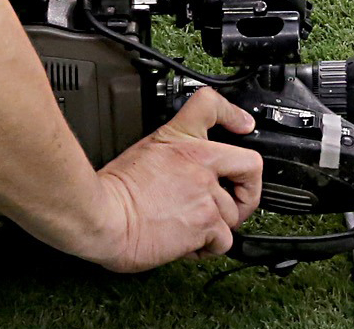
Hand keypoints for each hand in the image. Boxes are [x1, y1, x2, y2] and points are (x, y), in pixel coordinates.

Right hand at [79, 87, 265, 271]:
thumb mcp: (142, 152)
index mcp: (181, 140)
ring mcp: (205, 193)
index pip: (211, 105)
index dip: (233, 114)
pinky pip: (224, 241)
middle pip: (250, 166)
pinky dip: (209, 248)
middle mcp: (200, 163)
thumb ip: (171, 157)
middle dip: (249, 187)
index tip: (242, 126)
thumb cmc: (112, 192)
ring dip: (217, 225)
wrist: (103, 216)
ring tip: (191, 228)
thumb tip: (179, 171)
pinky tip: (189, 244)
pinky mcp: (205, 223)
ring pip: (234, 212)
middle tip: (237, 198)